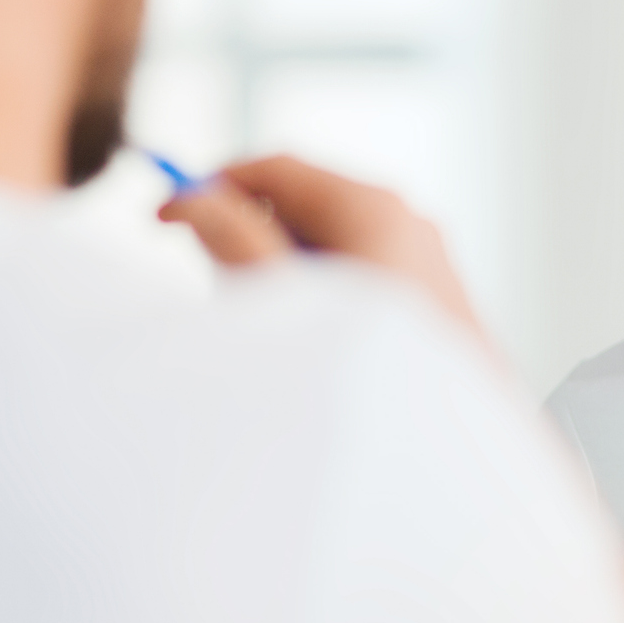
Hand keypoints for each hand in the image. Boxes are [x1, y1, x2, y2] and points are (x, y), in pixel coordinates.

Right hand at [158, 154, 490, 348]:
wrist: (462, 455)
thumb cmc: (372, 381)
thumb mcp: (284, 302)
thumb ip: (234, 244)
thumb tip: (196, 201)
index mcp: (375, 209)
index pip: (278, 168)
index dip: (212, 185)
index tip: (161, 218)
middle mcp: (411, 221)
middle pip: (305, 203)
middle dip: (249, 233)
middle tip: (216, 286)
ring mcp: (430, 258)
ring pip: (333, 243)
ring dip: (286, 271)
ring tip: (275, 332)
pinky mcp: (438, 297)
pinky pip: (364, 274)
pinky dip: (323, 294)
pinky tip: (314, 351)